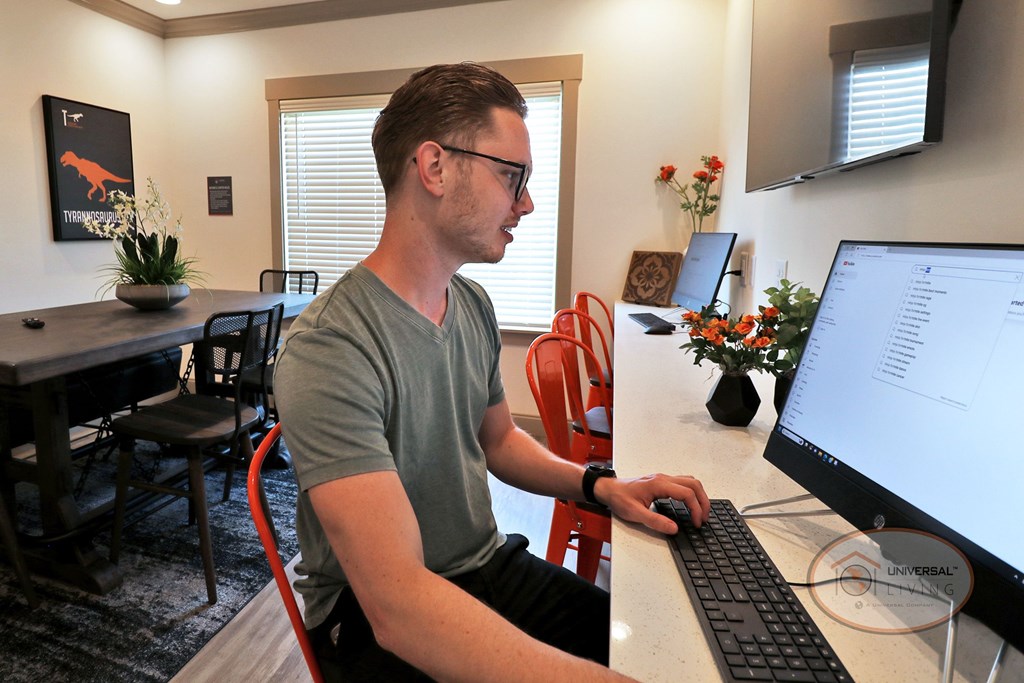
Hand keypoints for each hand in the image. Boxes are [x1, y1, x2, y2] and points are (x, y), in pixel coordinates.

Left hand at [595, 473, 710, 534]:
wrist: (608, 489)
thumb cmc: (619, 499)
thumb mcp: (635, 514)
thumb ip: (655, 521)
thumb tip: (674, 528)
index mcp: (659, 484)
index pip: (687, 493)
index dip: (696, 509)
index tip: (697, 523)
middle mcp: (663, 479)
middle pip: (694, 484)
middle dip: (703, 501)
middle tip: (704, 518)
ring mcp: (663, 479)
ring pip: (690, 481)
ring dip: (699, 496)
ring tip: (701, 512)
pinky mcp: (661, 482)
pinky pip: (683, 483)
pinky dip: (692, 493)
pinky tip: (690, 504)